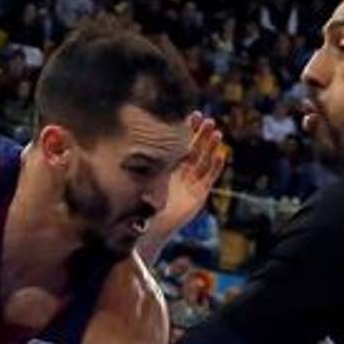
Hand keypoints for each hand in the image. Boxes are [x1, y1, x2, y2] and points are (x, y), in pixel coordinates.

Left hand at [141, 112, 226, 254]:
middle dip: (202, 135)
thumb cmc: (143, 205)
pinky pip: (209, 178)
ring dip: (211, 148)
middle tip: (208, 120)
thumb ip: (138, 165)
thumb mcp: (140, 180)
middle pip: (195, 149)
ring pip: (204, 161)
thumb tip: (123, 144)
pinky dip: (215, 167)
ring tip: (217, 133)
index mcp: (169, 166)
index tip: (195, 115)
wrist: (151, 227)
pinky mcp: (199, 195)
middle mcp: (182, 173)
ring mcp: (192, 183)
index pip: (181, 144)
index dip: (189, 130)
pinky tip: (220, 154)